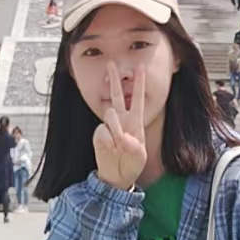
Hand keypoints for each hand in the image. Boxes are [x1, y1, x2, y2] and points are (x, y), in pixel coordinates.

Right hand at [93, 63, 146, 191]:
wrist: (118, 176)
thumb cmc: (132, 162)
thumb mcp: (140, 155)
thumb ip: (134, 145)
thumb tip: (123, 136)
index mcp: (135, 121)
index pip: (137, 98)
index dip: (139, 83)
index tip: (140, 66)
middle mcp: (121, 119)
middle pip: (117, 94)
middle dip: (114, 78)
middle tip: (111, 63)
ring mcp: (109, 125)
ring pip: (110, 114)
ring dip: (116, 128)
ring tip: (119, 145)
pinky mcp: (99, 134)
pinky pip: (103, 132)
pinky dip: (108, 142)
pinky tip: (111, 150)